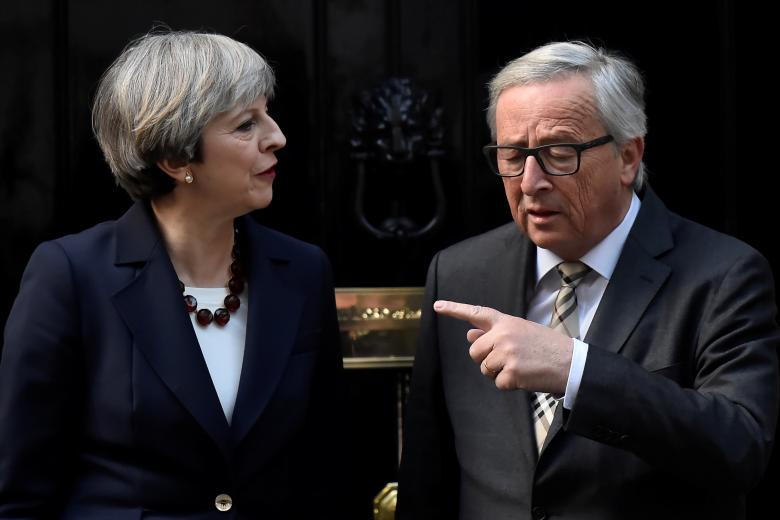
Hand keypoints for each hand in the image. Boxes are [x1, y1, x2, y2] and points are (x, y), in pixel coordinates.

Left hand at [433, 300, 572, 392]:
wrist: (572, 363)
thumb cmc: (547, 348)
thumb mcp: (522, 332)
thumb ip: (496, 333)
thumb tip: (469, 336)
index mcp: (507, 322)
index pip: (477, 314)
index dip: (455, 309)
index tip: (437, 306)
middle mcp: (503, 334)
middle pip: (475, 352)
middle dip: (486, 360)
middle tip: (509, 361)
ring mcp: (506, 353)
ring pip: (485, 369)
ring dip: (499, 373)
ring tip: (522, 367)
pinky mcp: (510, 372)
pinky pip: (498, 383)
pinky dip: (510, 385)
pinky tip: (526, 377)